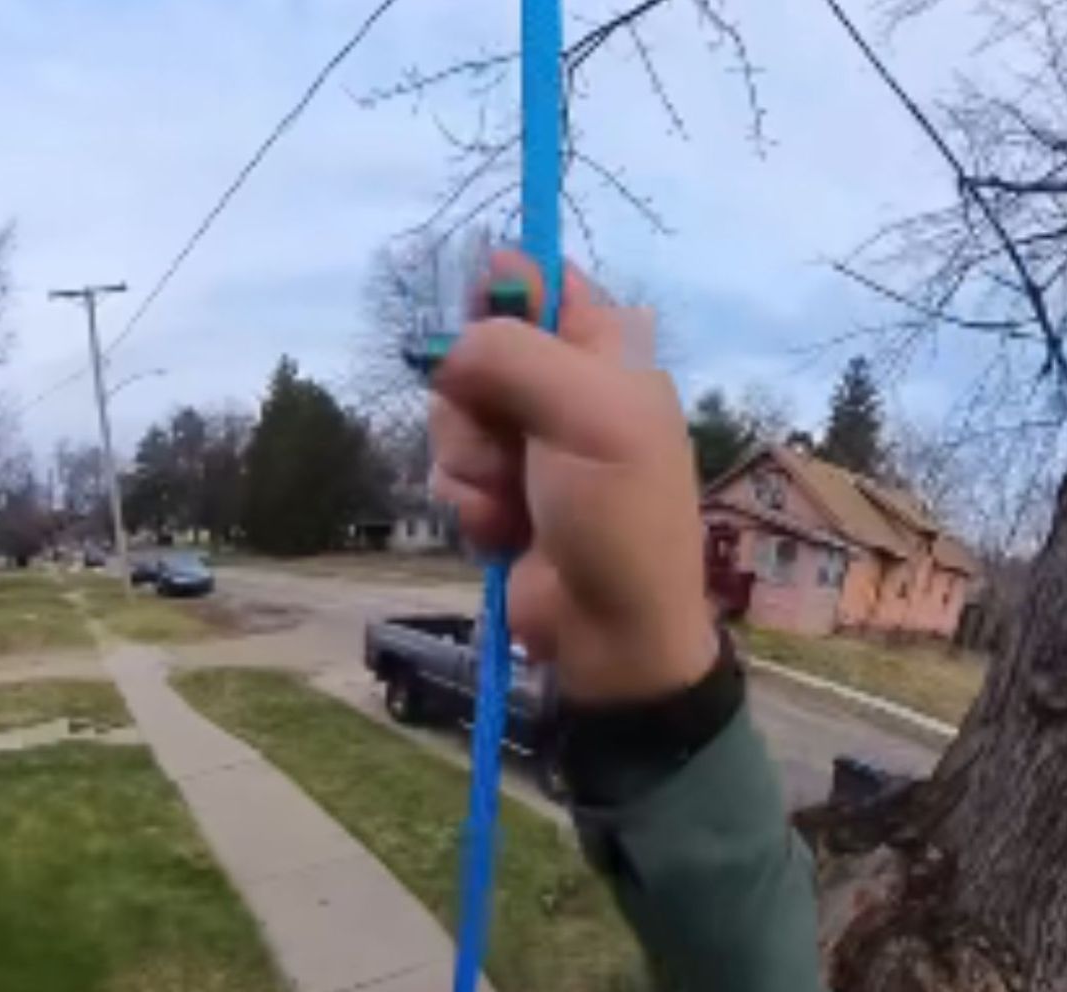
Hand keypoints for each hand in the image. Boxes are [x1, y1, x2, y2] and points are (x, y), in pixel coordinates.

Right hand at [429, 252, 717, 703]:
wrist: (612, 632)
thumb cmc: (618, 516)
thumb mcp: (586, 414)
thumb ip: (514, 355)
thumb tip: (448, 346)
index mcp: (606, 353)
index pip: (542, 284)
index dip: (501, 295)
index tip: (477, 323)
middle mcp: (564, 392)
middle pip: (476, 353)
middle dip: (472, 404)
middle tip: (506, 444)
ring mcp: (528, 450)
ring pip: (453, 419)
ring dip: (469, 466)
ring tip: (511, 503)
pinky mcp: (499, 500)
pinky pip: (451, 477)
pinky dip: (469, 507)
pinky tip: (502, 533)